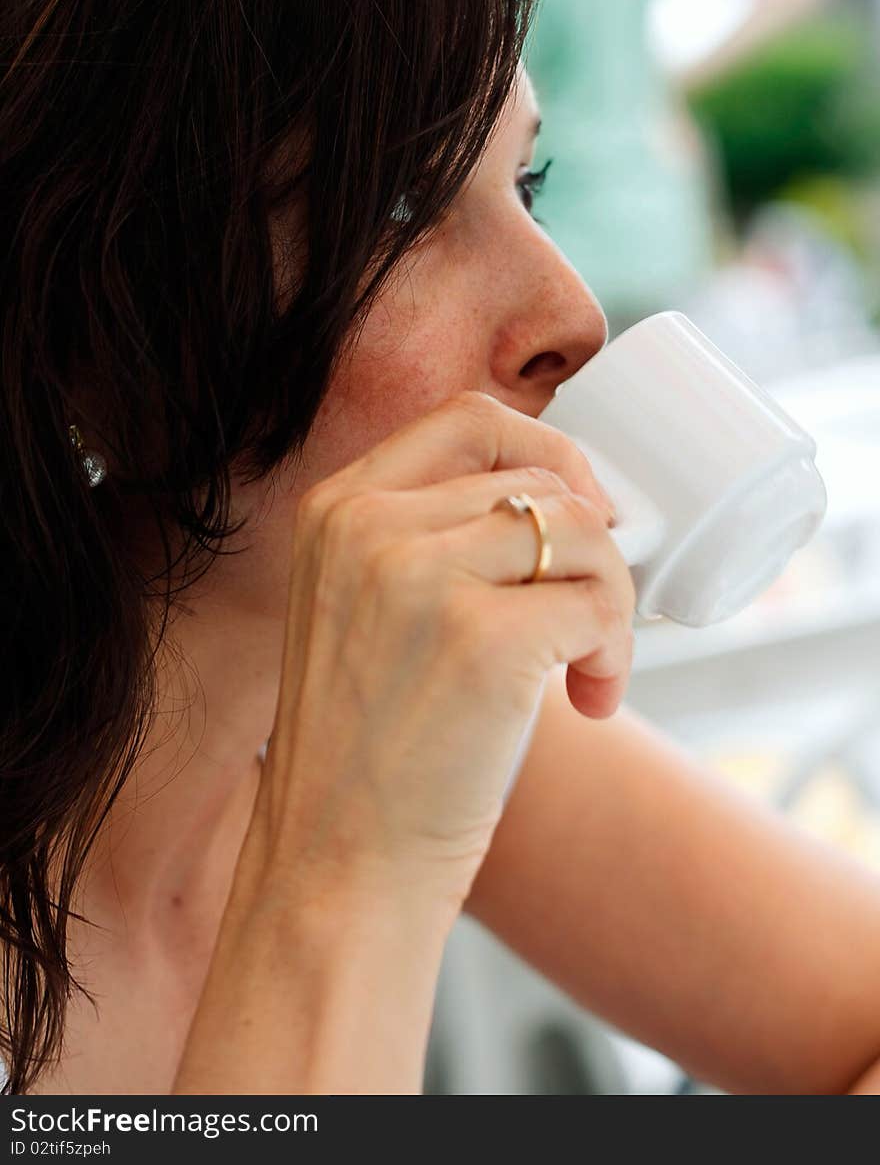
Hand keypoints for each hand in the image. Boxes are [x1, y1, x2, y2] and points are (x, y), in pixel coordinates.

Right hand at [250, 391, 634, 911]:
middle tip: (591, 618)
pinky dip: (616, 654)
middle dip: (593, 548)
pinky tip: (591, 703)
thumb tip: (572, 501)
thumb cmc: (371, 743)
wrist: (338, 862)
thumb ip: (429, 538)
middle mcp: (370, 525)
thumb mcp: (364, 606)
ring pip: (582, 532)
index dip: (549, 452)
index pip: (471, 420)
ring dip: (612, 600)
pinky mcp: (481, 640)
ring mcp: (421, 577)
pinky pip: (597, 607)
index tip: (581, 512)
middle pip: (543, 482)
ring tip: (591, 669)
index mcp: (337, 507)